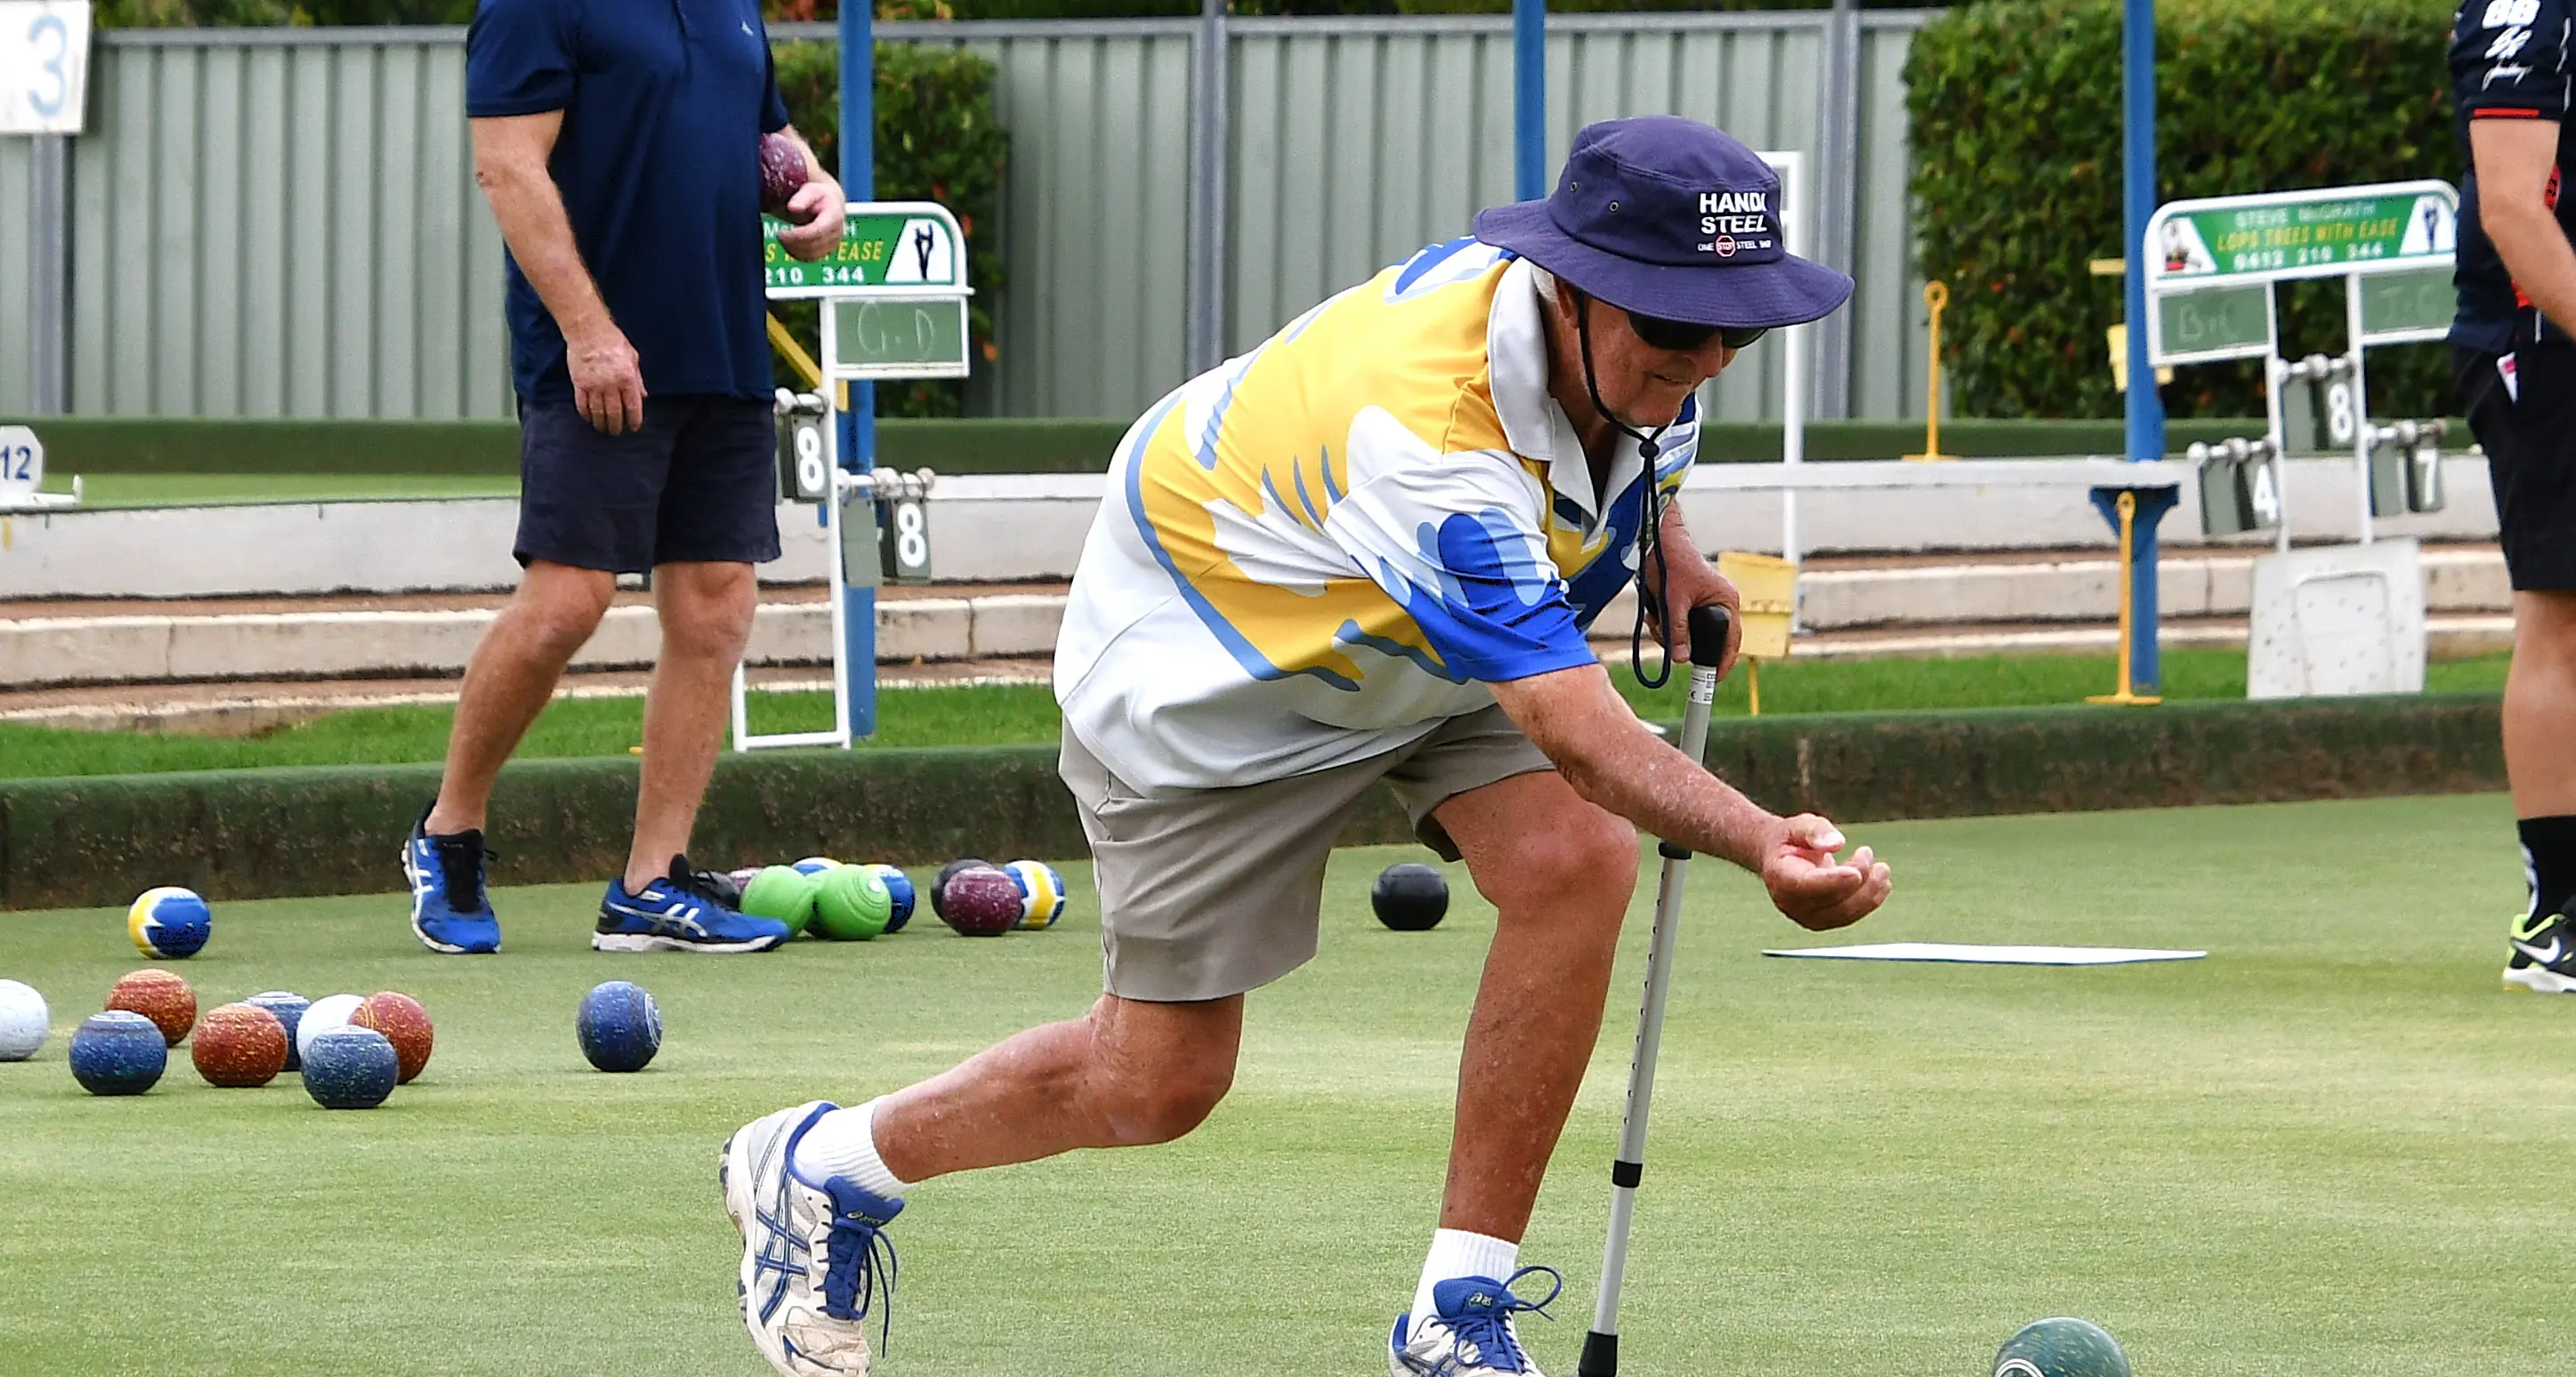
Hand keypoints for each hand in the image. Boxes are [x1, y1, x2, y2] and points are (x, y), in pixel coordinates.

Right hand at [568, 324, 644, 434]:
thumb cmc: (613, 341)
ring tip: (602, 428)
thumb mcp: (633, 357)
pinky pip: (582, 405)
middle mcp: (611, 385)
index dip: (634, 420)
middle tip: (617, 432)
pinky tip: (589, 418)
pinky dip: (586, 414)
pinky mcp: (579, 384)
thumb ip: (638, 378)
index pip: (633, 407)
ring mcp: (594, 386)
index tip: (633, 427)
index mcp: (627, 378)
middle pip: (615, 414)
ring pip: (598, 413)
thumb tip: (643, 396)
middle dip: (616, 426)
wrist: (588, 330)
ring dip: (601, 424)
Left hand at [778, 174, 847, 261]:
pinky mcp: (827, 250)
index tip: (781, 233)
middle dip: (793, 242)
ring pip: (812, 254)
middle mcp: (837, 232)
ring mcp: (833, 243)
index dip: (798, 235)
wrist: (830, 202)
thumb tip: (792, 207)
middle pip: (813, 245)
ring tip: (783, 238)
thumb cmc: (818, 195)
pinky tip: (788, 244)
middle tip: (779, 235)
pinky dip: (797, 254)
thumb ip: (802, 197)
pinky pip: (811, 258)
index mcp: (834, 216)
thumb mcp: (811, 190)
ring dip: (794, 249)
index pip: (817, 231)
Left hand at [1657, 552, 1741, 676]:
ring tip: (1655, 619)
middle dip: (1683, 643)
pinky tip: (1654, 615)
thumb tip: (1681, 659)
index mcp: (1726, 601)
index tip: (1714, 679)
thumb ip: (1677, 630)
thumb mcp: (1673, 600)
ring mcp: (1706, 604)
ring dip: (1669, 633)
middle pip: (1707, 639)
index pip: (1732, 639)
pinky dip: (1666, 624)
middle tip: (1667, 642)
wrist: (1661, 541)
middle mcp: (1720, 604)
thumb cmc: (1673, 563)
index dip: (1723, 661)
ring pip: (1689, 634)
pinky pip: (1681, 624)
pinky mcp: (1690, 604)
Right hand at [1759, 814, 1890, 930]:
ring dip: (1870, 891)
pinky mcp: (1823, 921)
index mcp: (1780, 877)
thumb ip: (1814, 831)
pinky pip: (1850, 916)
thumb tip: (1837, 843)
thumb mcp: (1797, 825)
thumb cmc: (1790, 840)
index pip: (1807, 885)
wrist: (1780, 858)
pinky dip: (1870, 901)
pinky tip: (1882, 883)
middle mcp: (1790, 903)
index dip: (1832, 881)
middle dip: (1859, 879)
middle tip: (1867, 852)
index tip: (1855, 872)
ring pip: (1845, 912)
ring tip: (1882, 868)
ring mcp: (1807, 916)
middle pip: (1832, 900)